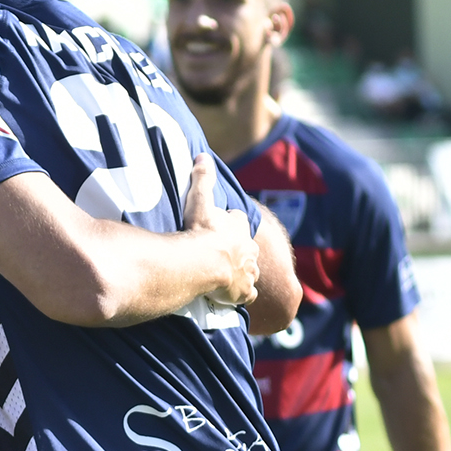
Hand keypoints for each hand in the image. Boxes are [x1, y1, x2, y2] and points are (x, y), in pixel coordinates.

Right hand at [182, 155, 257, 306]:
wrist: (205, 262)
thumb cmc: (202, 231)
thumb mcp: (200, 199)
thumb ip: (202, 177)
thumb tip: (202, 155)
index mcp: (239, 227)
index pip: (238, 222)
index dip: (230, 223)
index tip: (219, 226)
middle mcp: (249, 249)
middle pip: (247, 248)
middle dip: (238, 250)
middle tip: (221, 254)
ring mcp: (249, 271)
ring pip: (249, 270)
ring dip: (240, 272)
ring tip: (224, 276)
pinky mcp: (245, 291)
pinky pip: (247, 293)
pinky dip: (241, 294)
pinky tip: (231, 295)